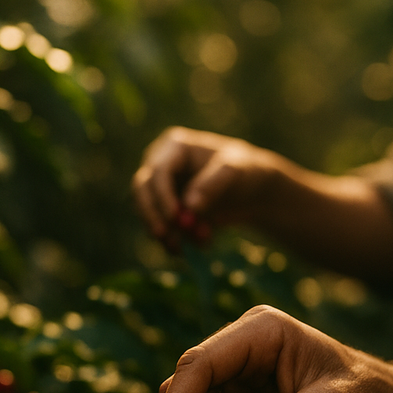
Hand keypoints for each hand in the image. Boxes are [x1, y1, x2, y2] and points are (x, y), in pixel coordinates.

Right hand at [131, 127, 285, 240]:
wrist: (252, 191)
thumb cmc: (245, 171)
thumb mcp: (235, 172)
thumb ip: (212, 185)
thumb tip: (189, 206)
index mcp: (175, 147)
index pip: (158, 171)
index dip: (162, 195)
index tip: (175, 217)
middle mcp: (161, 166)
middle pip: (141, 190)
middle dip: (151, 215)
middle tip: (163, 237)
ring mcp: (160, 190)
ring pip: (147, 213)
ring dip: (167, 233)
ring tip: (199, 243)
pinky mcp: (165, 213)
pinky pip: (160, 230)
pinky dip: (176, 242)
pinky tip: (201, 245)